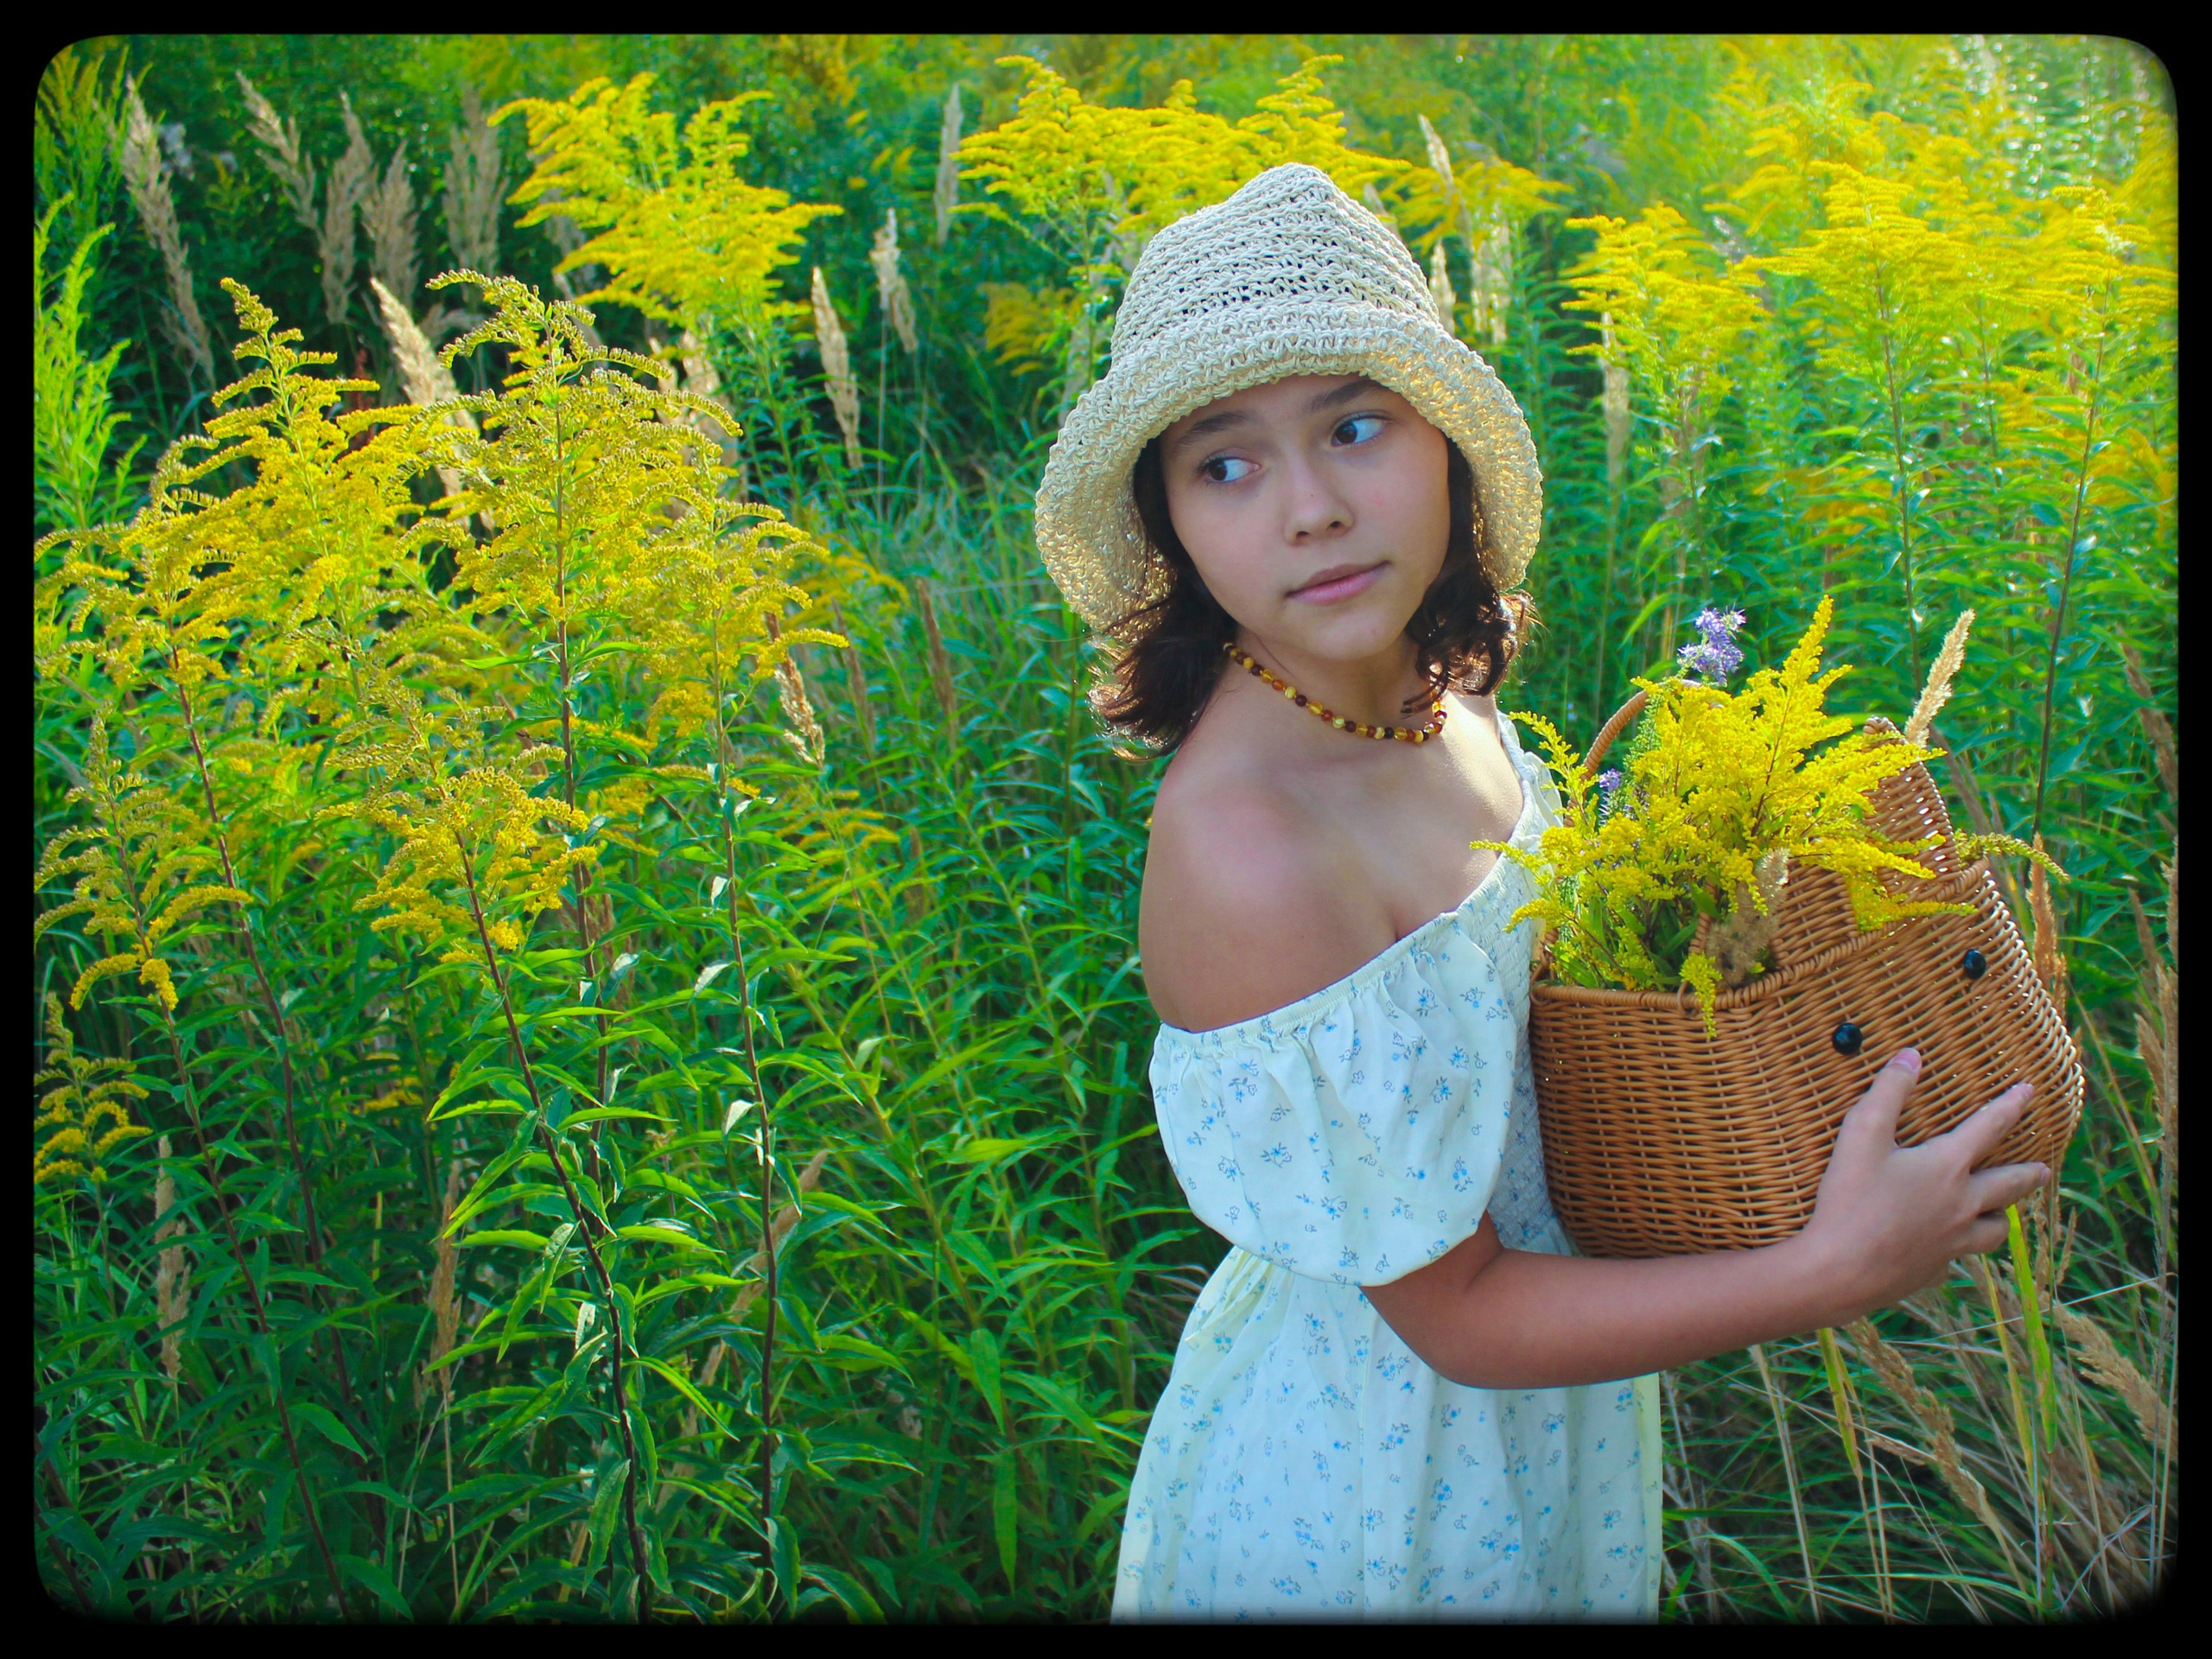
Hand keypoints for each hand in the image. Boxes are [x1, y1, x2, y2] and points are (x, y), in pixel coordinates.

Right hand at [1794, 1048, 2052, 1323]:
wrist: (1840, 1271)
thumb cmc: (1850, 1199)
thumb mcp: (1861, 1134)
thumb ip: (1888, 1091)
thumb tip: (1912, 1055)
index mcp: (1947, 1168)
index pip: (1989, 1127)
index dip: (2011, 1105)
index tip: (2030, 1090)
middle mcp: (1961, 1205)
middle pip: (2009, 1186)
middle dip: (2029, 1175)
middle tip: (2044, 1171)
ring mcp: (1952, 1243)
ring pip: (1995, 1230)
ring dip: (2003, 1217)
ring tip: (2003, 1214)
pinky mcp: (1934, 1270)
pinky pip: (1956, 1258)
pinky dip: (1957, 1249)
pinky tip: (1946, 1249)